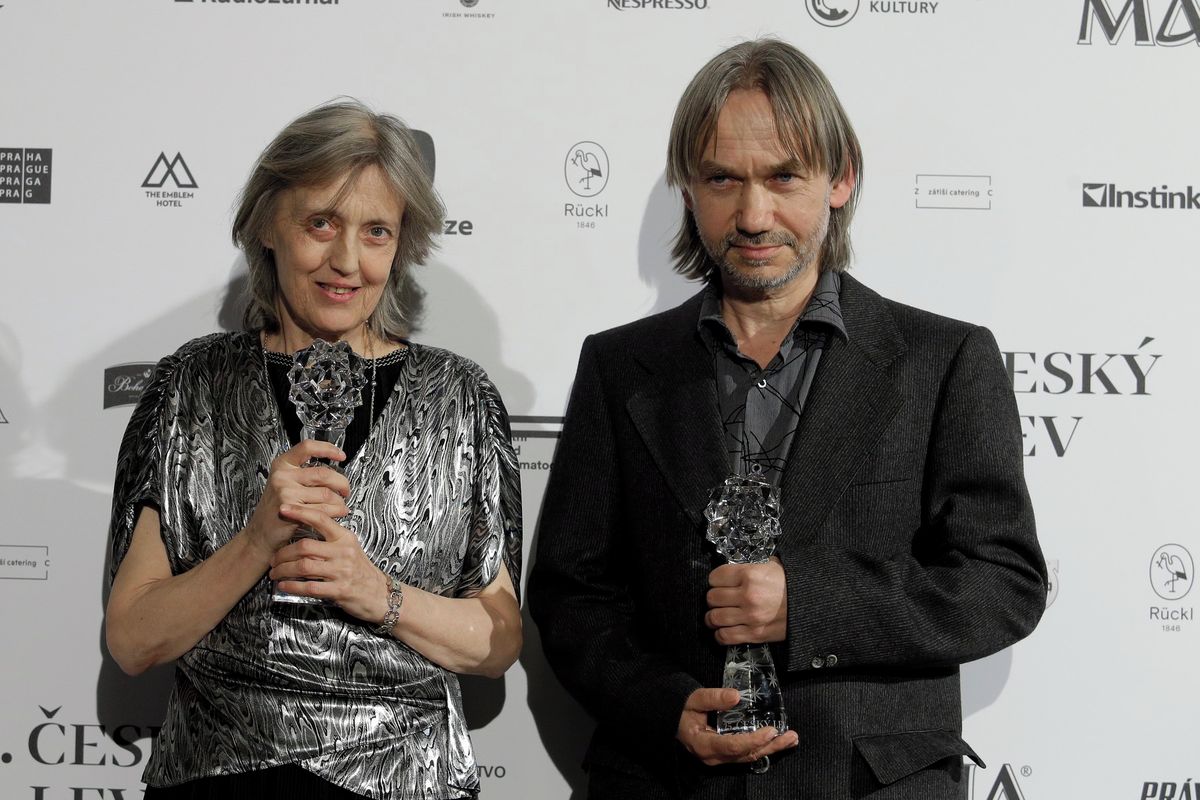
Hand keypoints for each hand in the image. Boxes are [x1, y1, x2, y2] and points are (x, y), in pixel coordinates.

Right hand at [243, 440, 349, 559]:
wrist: (261, 534)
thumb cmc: (278, 509)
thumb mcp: (285, 484)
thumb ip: (305, 475)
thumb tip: (336, 472)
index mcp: (282, 464)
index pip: (307, 447)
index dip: (328, 449)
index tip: (341, 455)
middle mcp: (282, 475)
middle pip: (324, 473)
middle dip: (342, 483)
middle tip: (345, 491)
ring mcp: (285, 491)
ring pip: (327, 494)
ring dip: (340, 502)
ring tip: (340, 507)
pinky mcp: (292, 508)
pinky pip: (324, 509)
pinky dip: (335, 512)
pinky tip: (335, 514)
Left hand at [269, 505, 391, 624]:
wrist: (380, 595)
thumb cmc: (361, 571)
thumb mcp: (350, 548)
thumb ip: (330, 539)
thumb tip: (304, 529)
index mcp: (345, 538)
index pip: (321, 519)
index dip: (300, 513)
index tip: (283, 509)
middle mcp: (343, 552)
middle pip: (305, 547)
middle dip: (283, 553)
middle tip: (273, 559)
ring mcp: (342, 571)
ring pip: (304, 567)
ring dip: (284, 570)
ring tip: (275, 573)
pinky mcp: (339, 590)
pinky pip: (309, 587)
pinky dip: (292, 586)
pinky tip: (284, 586)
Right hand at [676, 688, 797, 765]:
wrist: (674, 721)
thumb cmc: (683, 710)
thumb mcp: (693, 700)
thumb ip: (712, 698)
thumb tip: (736, 696)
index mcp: (704, 744)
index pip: (732, 746)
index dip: (752, 740)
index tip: (770, 731)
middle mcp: (714, 756)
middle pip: (746, 755)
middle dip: (770, 746)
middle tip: (790, 736)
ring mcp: (721, 758)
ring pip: (749, 757)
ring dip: (771, 749)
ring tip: (791, 739)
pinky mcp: (727, 755)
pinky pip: (747, 754)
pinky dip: (764, 748)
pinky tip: (778, 742)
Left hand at [705, 557, 786, 643]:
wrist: (815, 602)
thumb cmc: (793, 582)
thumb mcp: (772, 565)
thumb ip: (750, 567)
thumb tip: (734, 571)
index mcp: (750, 575)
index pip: (715, 577)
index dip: (715, 580)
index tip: (719, 582)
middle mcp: (747, 596)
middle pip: (712, 598)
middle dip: (713, 598)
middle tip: (719, 599)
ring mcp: (750, 617)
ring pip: (714, 618)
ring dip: (712, 617)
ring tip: (716, 616)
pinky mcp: (755, 634)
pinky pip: (726, 637)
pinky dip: (720, 634)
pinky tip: (723, 630)